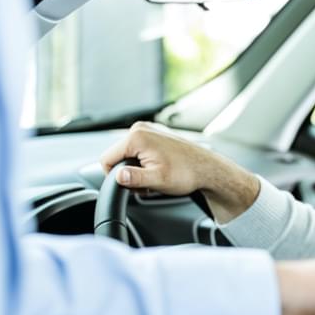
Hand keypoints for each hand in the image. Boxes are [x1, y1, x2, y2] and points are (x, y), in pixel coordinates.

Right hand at [99, 122, 258, 220]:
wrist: (208, 169)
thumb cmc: (187, 173)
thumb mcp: (157, 180)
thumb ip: (134, 178)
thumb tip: (118, 176)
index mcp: (137, 137)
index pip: (106, 159)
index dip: (114, 177)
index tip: (131, 185)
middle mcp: (141, 128)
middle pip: (117, 156)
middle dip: (128, 173)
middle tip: (147, 183)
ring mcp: (149, 130)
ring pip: (128, 154)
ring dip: (137, 169)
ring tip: (154, 177)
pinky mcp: (156, 134)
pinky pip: (139, 150)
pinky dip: (145, 162)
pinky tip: (159, 169)